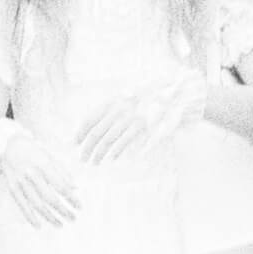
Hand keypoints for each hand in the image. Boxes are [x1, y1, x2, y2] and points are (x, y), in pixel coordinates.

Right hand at [0, 129, 80, 227]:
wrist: (7, 144)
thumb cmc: (32, 150)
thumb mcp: (49, 156)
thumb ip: (62, 171)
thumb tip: (75, 187)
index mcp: (44, 165)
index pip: (61, 186)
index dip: (72, 198)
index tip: (80, 206)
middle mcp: (32, 175)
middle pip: (50, 198)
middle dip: (63, 210)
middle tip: (73, 218)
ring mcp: (21, 182)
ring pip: (37, 204)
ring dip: (50, 217)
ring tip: (60, 224)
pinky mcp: (12, 188)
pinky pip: (22, 205)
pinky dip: (30, 217)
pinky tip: (38, 225)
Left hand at [75, 74, 206, 164]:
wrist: (178, 90)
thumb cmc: (153, 94)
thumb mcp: (131, 94)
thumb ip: (115, 107)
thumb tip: (98, 122)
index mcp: (114, 99)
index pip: (90, 117)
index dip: (80, 131)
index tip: (74, 143)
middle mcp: (120, 108)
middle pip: (96, 131)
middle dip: (87, 147)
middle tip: (82, 159)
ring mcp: (131, 117)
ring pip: (109, 139)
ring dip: (99, 153)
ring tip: (93, 162)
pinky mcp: (144, 126)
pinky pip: (126, 141)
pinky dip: (116, 151)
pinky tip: (110, 159)